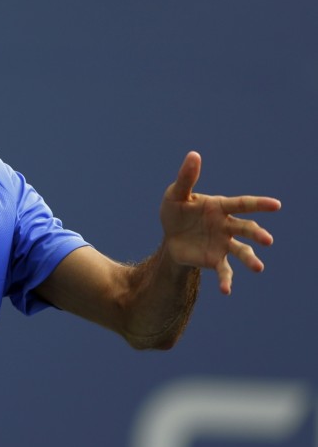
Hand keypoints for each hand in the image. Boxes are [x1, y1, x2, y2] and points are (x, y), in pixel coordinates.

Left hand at [160, 151, 280, 294]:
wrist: (169, 235)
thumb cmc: (176, 210)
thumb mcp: (176, 194)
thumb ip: (186, 178)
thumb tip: (193, 155)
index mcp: (220, 207)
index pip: (242, 204)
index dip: (259, 204)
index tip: (276, 205)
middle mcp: (226, 226)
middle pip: (245, 229)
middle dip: (257, 234)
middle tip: (267, 240)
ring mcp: (223, 244)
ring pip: (241, 251)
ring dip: (250, 259)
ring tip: (259, 268)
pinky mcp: (214, 259)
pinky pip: (224, 270)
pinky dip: (226, 280)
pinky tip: (226, 291)